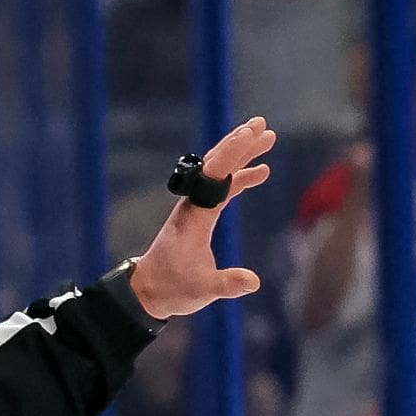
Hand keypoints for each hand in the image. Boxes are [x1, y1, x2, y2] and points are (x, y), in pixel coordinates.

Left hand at [130, 117, 274, 319]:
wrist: (149, 289)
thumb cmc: (174, 288)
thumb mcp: (204, 290)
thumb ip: (228, 284)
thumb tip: (253, 280)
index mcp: (195, 215)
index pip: (216, 176)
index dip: (235, 154)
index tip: (252, 135)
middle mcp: (194, 204)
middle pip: (217, 165)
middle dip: (239, 143)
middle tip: (263, 125)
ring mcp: (197, 207)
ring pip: (220, 172)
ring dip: (241, 154)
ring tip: (265, 138)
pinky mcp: (201, 215)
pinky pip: (223, 188)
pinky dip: (242, 176)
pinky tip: (260, 172)